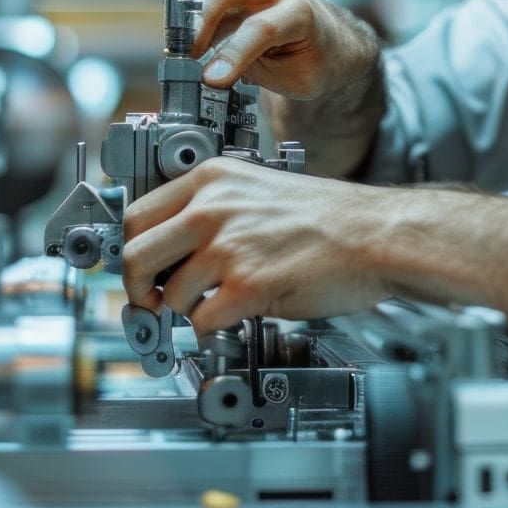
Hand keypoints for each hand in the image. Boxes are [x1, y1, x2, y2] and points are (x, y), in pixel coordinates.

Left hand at [121, 157, 393, 331]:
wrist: (377, 235)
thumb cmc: (329, 218)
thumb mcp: (258, 191)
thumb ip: (211, 211)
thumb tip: (172, 248)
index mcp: (212, 179)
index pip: (135, 215)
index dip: (131, 251)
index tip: (137, 271)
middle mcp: (213, 208)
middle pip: (135, 256)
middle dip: (137, 289)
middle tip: (151, 303)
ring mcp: (229, 246)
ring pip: (168, 295)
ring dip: (186, 311)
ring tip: (213, 306)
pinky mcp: (248, 285)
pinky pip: (202, 320)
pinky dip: (211, 329)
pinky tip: (232, 319)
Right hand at [191, 0, 376, 97]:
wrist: (326, 38)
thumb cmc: (310, 61)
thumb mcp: (293, 80)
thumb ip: (252, 73)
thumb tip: (208, 75)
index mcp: (302, 13)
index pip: (261, 28)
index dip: (233, 53)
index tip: (210, 77)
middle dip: (200, 18)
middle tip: (182, 52)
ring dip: (193, 15)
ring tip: (179, 49)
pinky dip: (196, 11)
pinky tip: (187, 35)